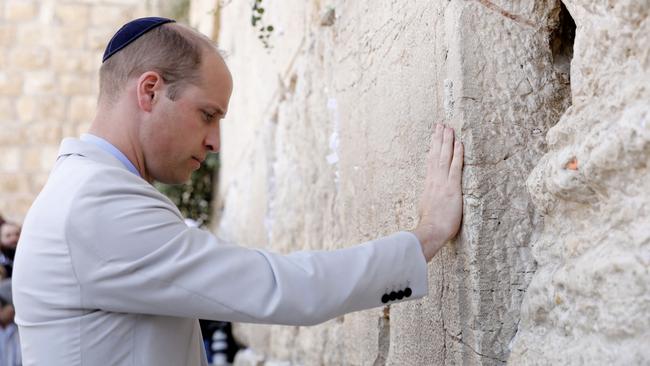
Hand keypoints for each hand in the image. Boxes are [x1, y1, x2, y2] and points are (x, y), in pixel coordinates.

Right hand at [412, 124, 463, 261]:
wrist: (431, 231)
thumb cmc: (430, 224)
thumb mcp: (426, 208)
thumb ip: (430, 199)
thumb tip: (431, 198)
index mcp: (429, 184)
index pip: (431, 161)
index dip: (433, 147)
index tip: (434, 135)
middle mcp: (434, 180)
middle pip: (436, 154)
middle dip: (439, 138)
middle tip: (440, 124)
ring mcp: (443, 183)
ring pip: (444, 157)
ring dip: (447, 141)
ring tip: (449, 128)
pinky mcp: (452, 188)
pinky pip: (455, 167)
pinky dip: (457, 154)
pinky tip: (459, 144)